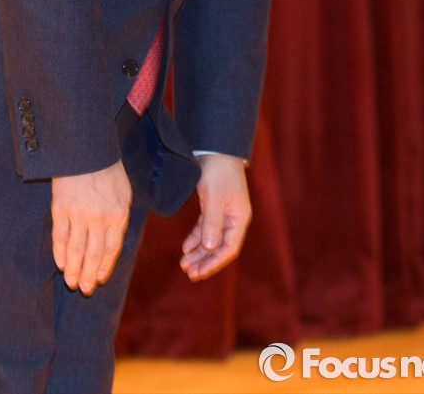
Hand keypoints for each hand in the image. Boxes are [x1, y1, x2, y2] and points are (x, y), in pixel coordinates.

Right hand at [51, 160, 130, 294]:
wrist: (86, 149)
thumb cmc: (107, 170)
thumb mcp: (124, 192)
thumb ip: (119, 217)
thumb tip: (113, 241)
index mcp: (118, 214)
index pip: (111, 250)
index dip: (104, 268)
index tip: (99, 280)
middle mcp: (99, 218)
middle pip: (93, 255)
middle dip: (88, 275)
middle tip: (84, 289)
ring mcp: (78, 214)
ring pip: (75, 250)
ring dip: (73, 270)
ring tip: (71, 283)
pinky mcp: (60, 208)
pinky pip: (60, 237)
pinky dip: (59, 253)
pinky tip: (60, 264)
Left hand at [179, 154, 250, 280]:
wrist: (215, 150)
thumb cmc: (219, 171)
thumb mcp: (215, 196)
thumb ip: (212, 222)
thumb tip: (209, 247)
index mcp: (239, 219)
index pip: (229, 248)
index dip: (215, 262)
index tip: (200, 272)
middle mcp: (233, 219)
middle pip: (219, 247)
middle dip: (205, 261)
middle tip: (189, 274)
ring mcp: (223, 214)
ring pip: (210, 240)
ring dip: (198, 253)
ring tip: (184, 265)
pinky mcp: (213, 208)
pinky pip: (204, 229)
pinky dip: (195, 239)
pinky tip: (185, 248)